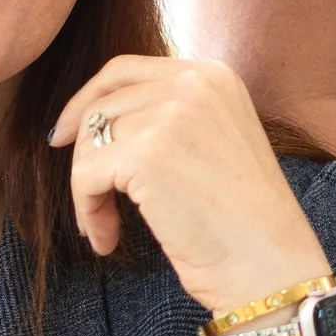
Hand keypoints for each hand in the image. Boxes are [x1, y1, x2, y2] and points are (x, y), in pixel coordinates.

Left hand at [49, 53, 321, 315]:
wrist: (270, 266)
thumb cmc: (244, 222)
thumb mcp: (216, 142)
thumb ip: (172, 117)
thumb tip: (95, 118)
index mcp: (215, 75)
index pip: (126, 69)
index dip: (88, 100)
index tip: (65, 135)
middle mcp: (195, 82)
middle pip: (102, 104)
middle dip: (85, 154)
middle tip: (89, 199)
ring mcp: (171, 114)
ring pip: (89, 141)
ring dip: (88, 190)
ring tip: (107, 228)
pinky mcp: (147, 153)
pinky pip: (86, 176)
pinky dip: (88, 211)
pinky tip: (108, 239)